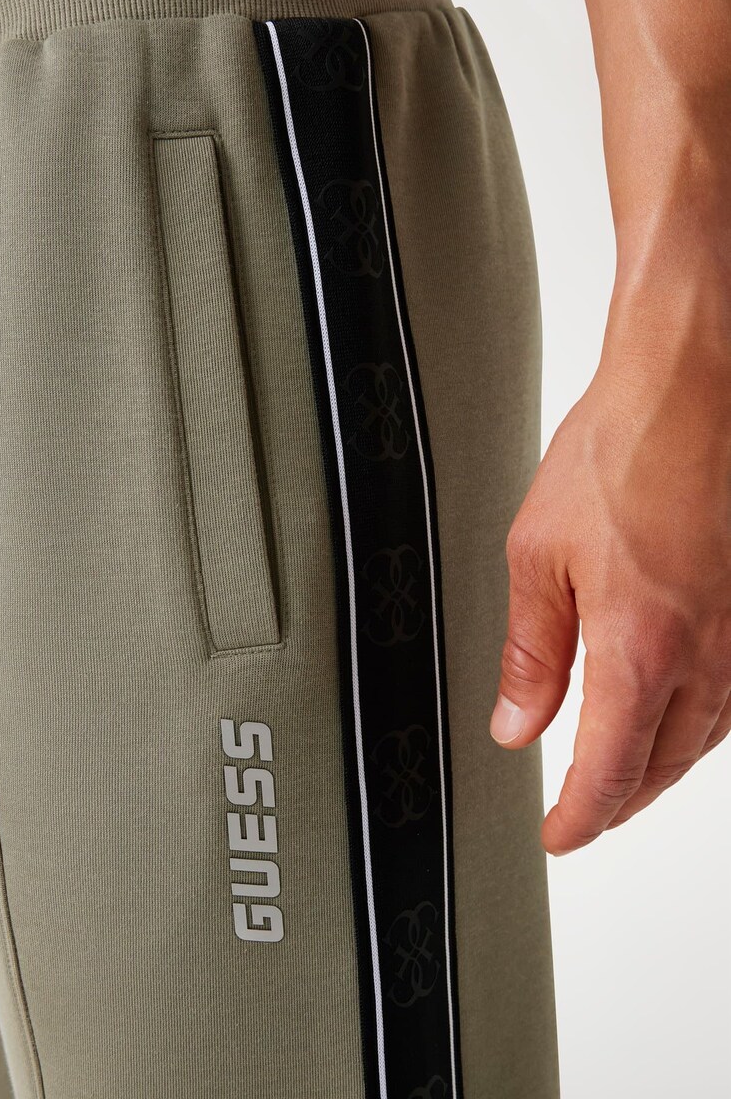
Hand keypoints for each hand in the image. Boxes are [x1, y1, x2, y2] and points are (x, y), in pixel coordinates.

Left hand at [490, 333, 730, 854]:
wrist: (693, 388)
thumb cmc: (618, 453)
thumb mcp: (538, 555)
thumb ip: (531, 652)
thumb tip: (516, 724)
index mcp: (640, 650)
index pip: (608, 772)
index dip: (580, 817)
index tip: (558, 835)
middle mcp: (706, 656)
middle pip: (663, 765)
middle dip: (619, 799)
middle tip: (586, 812)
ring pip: (705, 737)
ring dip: (661, 765)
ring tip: (626, 773)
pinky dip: (699, 723)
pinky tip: (679, 712)